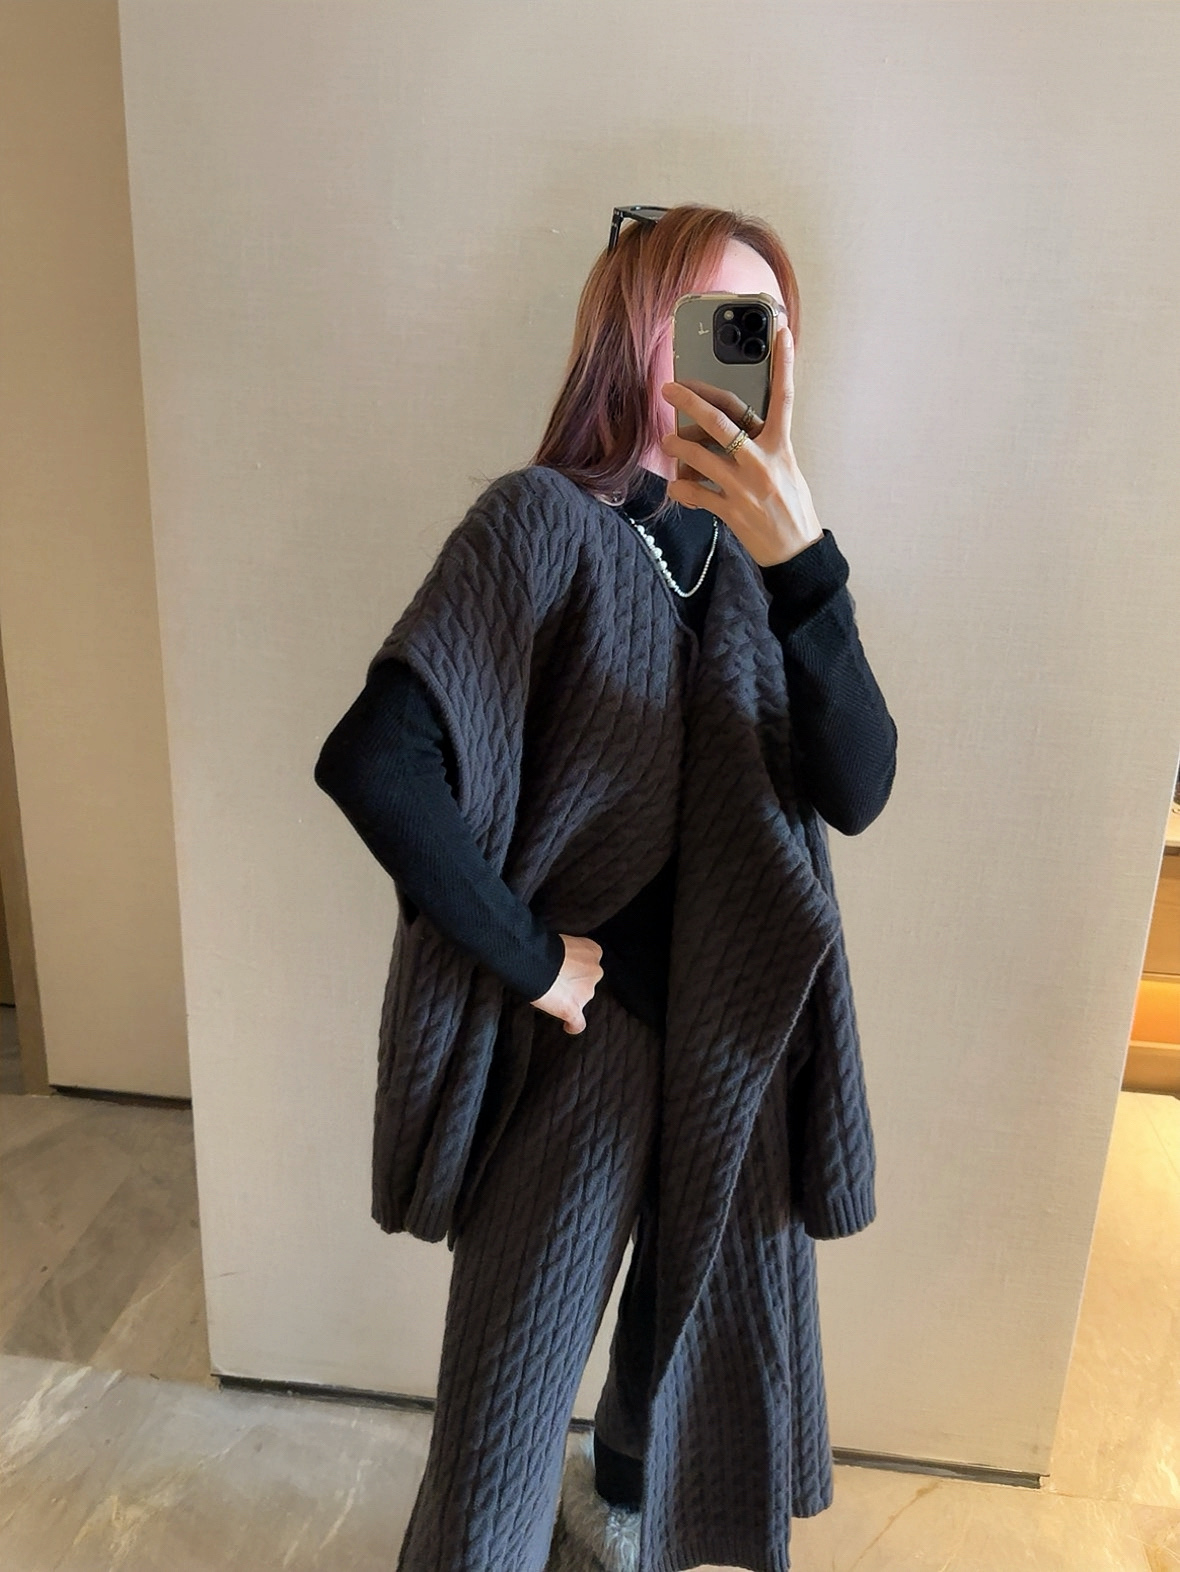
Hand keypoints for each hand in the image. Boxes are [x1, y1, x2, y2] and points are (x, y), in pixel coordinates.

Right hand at [530, 934, 603, 1034]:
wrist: (536, 960)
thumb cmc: (544, 946)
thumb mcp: (562, 940)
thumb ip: (568, 951)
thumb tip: (558, 958)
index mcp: (593, 951)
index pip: (590, 960)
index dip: (577, 965)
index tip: (566, 966)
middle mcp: (595, 972)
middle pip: (588, 980)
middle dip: (576, 982)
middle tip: (557, 980)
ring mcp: (585, 992)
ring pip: (583, 998)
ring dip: (571, 998)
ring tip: (553, 996)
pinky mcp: (573, 1009)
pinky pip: (578, 1023)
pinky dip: (573, 1025)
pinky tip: (568, 1026)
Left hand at [659, 313, 823, 567]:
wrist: (797, 551)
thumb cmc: (792, 506)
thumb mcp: (788, 468)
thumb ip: (765, 445)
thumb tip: (737, 427)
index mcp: (781, 446)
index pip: (784, 398)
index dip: (784, 364)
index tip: (781, 333)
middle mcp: (762, 462)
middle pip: (721, 422)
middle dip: (691, 401)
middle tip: (670, 387)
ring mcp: (744, 487)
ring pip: (700, 457)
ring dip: (677, 447)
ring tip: (668, 441)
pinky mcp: (731, 511)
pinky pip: (696, 495)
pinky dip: (681, 490)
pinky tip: (675, 487)